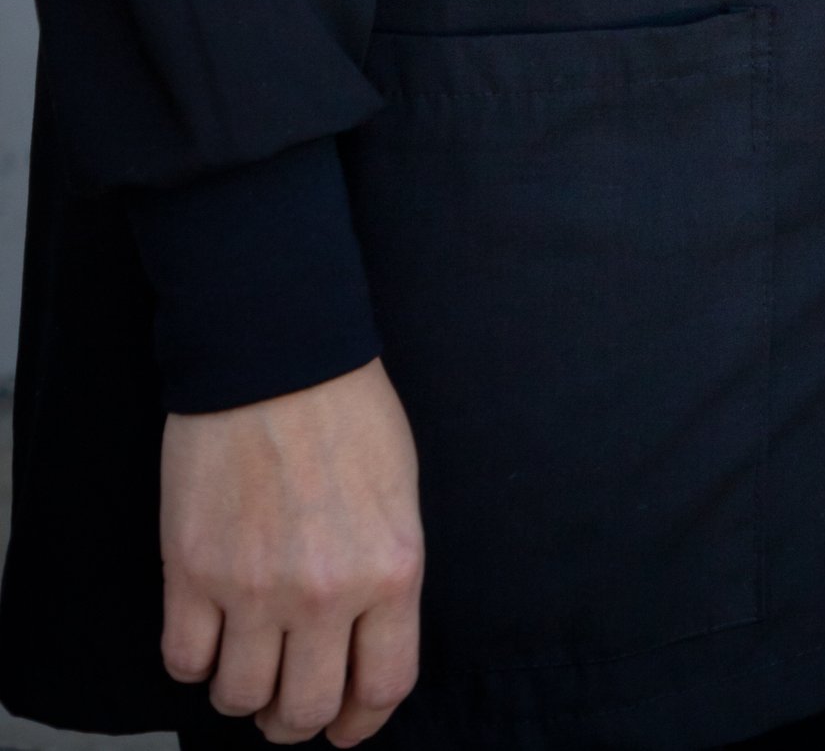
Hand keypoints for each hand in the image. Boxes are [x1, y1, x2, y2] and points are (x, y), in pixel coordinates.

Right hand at [161, 361, 422, 743]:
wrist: (276, 352)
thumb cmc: (346, 409)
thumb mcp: (399, 493)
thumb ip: (385, 574)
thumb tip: (364, 643)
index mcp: (391, 569)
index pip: (381, 688)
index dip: (359, 723)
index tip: (344, 727)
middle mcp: (325, 592)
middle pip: (303, 711)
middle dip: (293, 720)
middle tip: (284, 704)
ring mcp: (253, 586)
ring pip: (239, 698)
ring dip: (241, 694)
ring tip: (244, 665)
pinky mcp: (192, 571)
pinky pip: (184, 662)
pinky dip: (193, 662)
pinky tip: (206, 634)